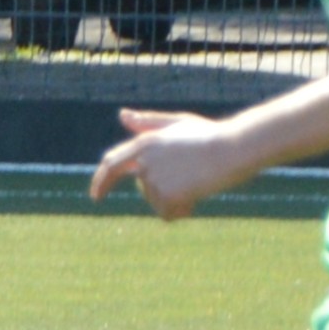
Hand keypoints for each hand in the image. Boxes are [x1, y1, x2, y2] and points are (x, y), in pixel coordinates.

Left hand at [89, 108, 241, 220]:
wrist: (232, 148)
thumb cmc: (209, 134)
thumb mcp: (177, 123)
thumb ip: (148, 123)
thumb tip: (122, 115)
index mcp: (143, 142)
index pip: (112, 163)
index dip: (101, 180)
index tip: (96, 196)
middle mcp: (144, 161)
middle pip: (144, 188)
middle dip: (162, 194)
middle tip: (190, 188)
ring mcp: (154, 178)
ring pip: (158, 203)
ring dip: (177, 201)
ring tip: (198, 184)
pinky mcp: (167, 194)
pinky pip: (168, 214)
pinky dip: (183, 211)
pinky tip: (197, 198)